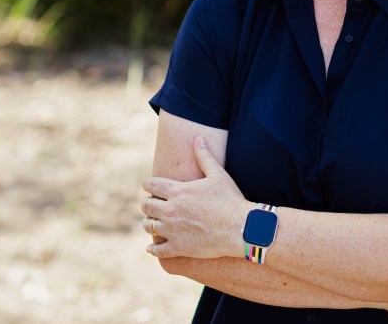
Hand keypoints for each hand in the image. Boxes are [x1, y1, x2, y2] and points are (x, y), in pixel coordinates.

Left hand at [141, 137, 250, 259]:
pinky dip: (153, 248)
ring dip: (150, 223)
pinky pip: (157, 249)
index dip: (149, 185)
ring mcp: (173, 230)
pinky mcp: (178, 248)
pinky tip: (153, 247)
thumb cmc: (231, 200)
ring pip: (148, 226)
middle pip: (146, 206)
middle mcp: (170, 210)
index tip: (152, 188)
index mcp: (177, 191)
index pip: (150, 185)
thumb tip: (198, 138)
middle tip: (153, 206)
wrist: (241, 228)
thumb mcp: (218, 175)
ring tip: (154, 223)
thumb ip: (204, 156)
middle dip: (148, 204)